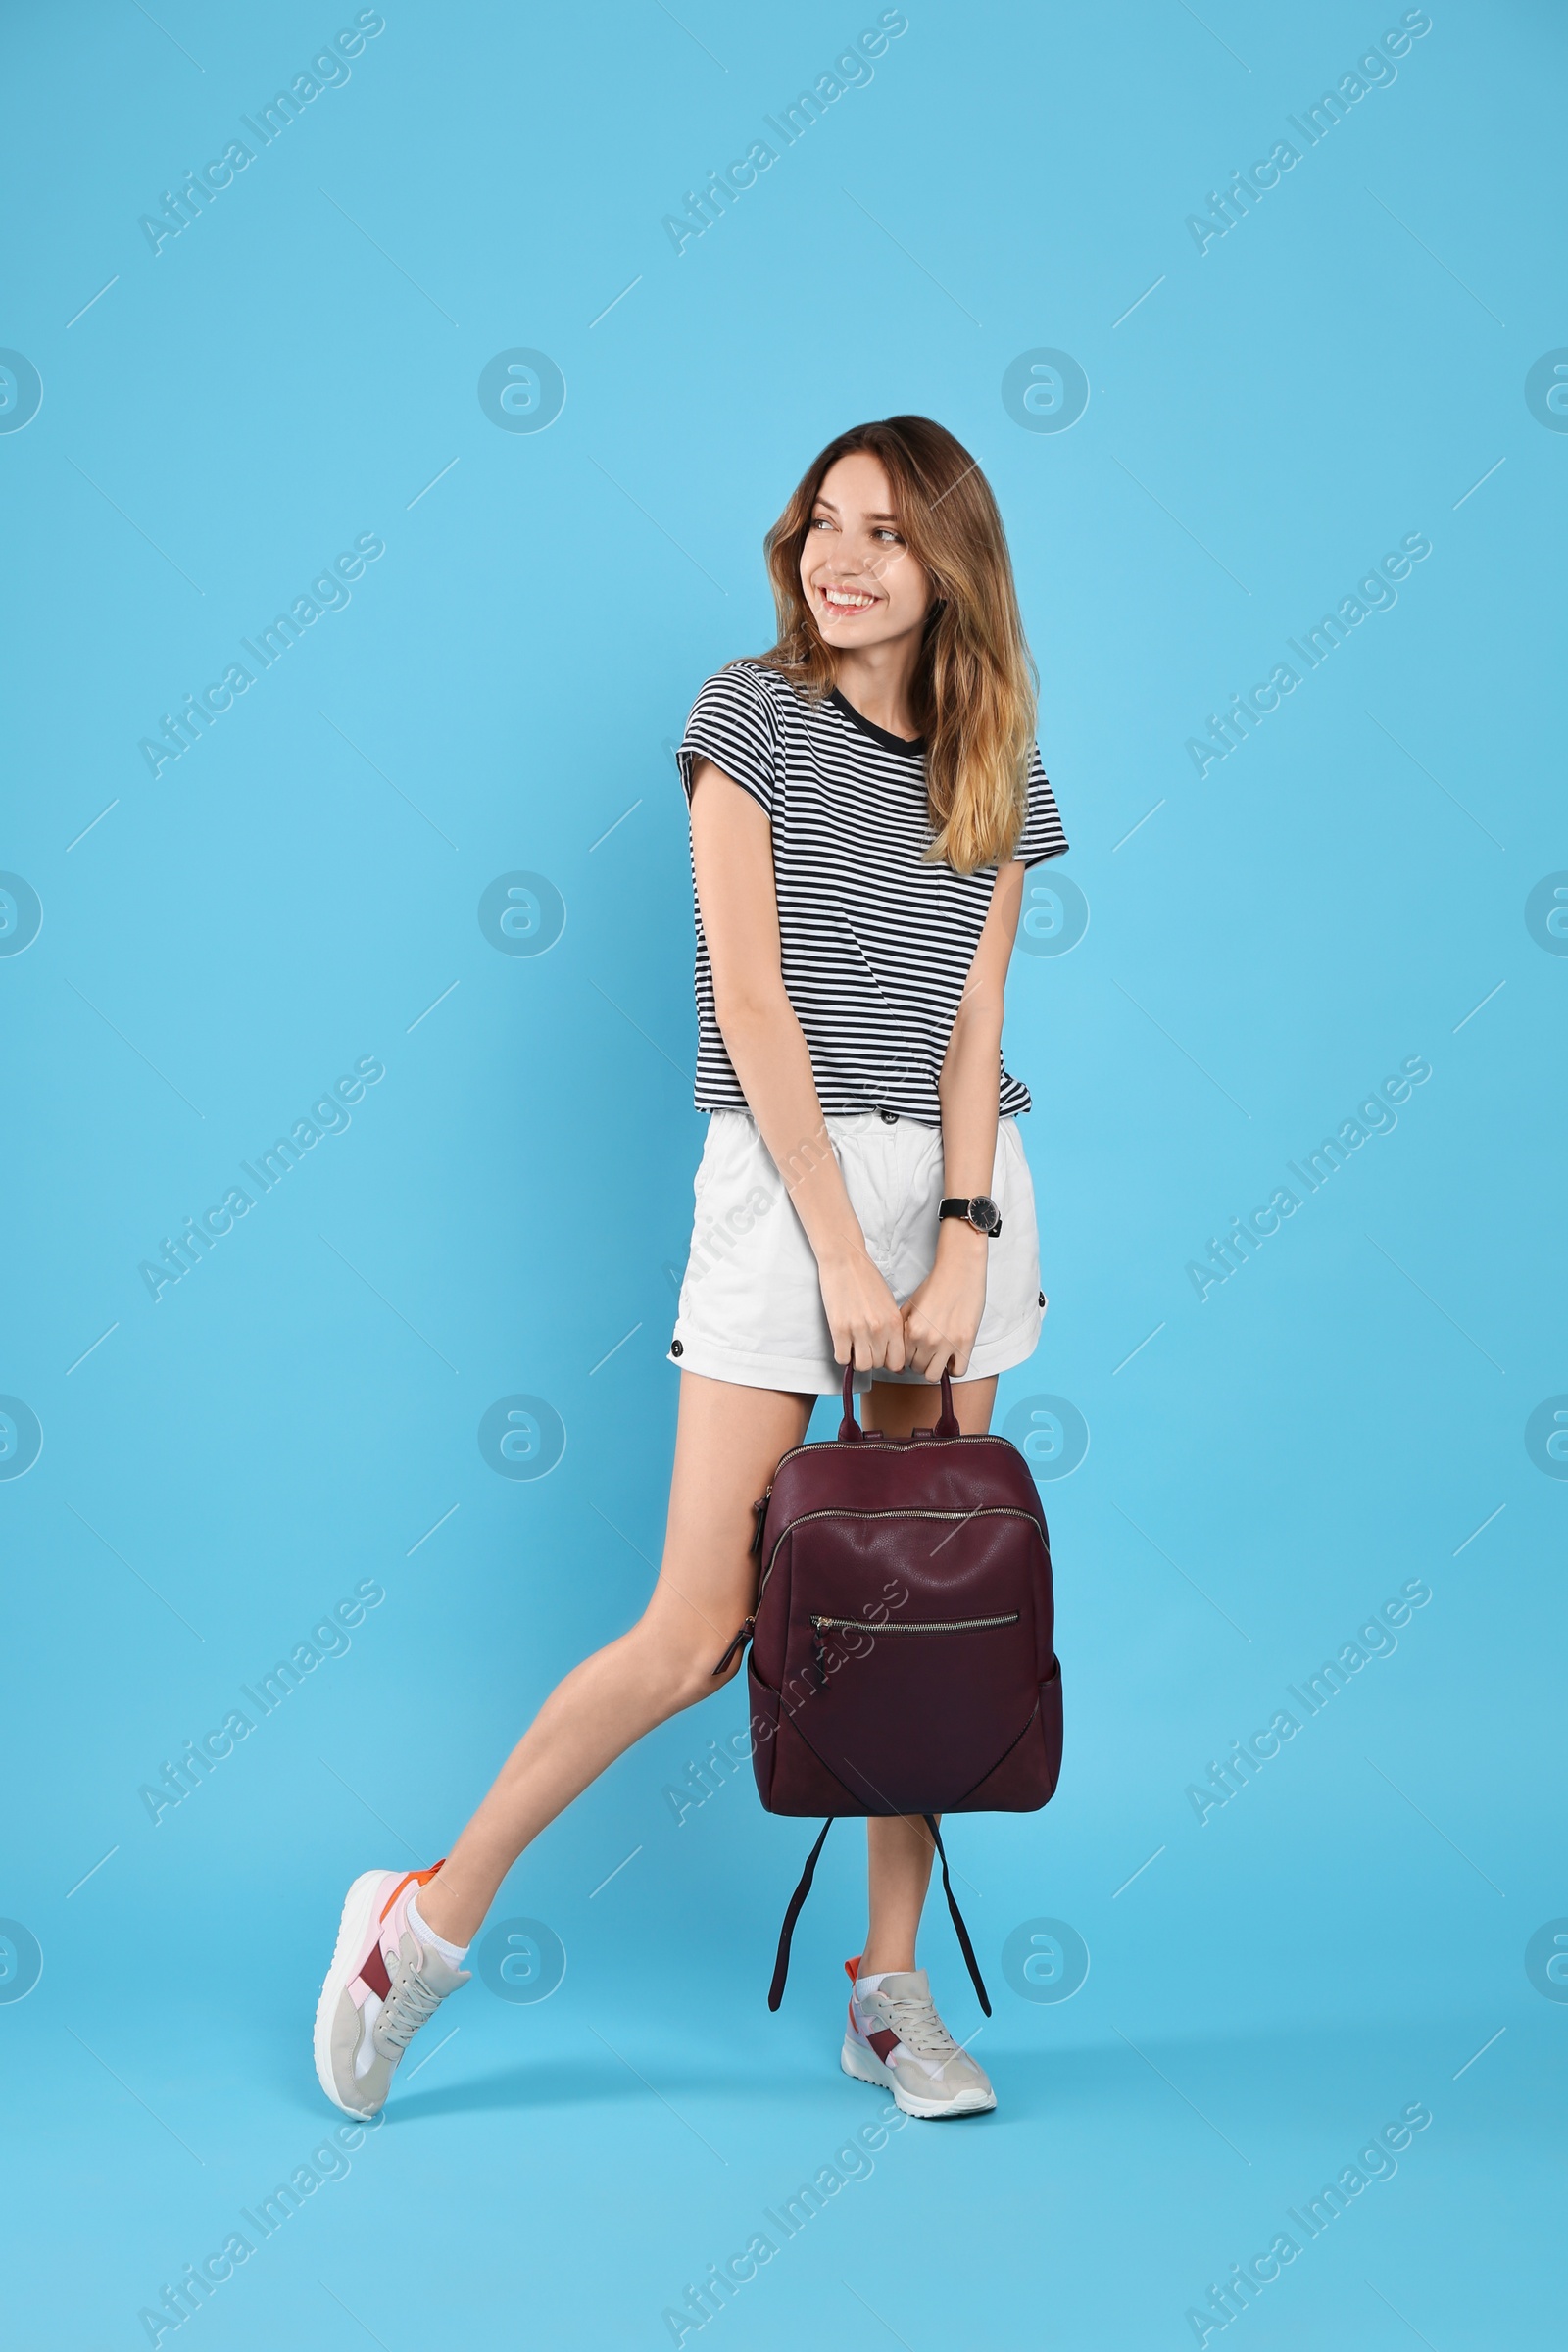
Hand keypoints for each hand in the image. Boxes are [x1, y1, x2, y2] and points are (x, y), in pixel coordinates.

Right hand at [817, 1246, 906, 1371]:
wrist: (845, 1260)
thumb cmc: (867, 1279)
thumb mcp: (889, 1304)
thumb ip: (893, 1329)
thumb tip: (895, 1356)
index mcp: (894, 1323)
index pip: (897, 1362)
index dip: (889, 1362)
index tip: (882, 1356)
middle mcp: (879, 1329)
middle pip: (878, 1365)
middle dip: (872, 1359)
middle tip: (865, 1347)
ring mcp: (858, 1329)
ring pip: (861, 1365)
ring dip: (856, 1359)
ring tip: (854, 1346)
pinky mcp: (839, 1328)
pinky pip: (841, 1358)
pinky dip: (842, 1354)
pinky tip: (843, 1343)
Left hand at [900, 1229, 988, 1378]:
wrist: (959, 1272)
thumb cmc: (935, 1286)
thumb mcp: (909, 1306)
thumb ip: (901, 1329)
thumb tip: (896, 1349)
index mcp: (911, 1331)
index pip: (902, 1360)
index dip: (908, 1356)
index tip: (914, 1350)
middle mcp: (927, 1340)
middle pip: (917, 1369)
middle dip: (921, 1361)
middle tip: (928, 1350)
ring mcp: (948, 1343)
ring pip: (933, 1375)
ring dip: (935, 1367)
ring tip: (939, 1355)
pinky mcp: (966, 1344)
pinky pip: (958, 1372)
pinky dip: (954, 1368)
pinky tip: (953, 1356)